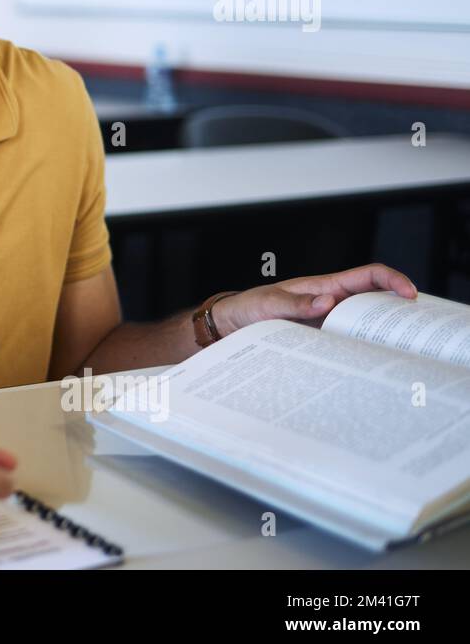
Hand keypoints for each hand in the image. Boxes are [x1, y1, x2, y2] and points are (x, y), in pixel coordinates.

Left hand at [211, 263, 417, 336]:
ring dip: (380, 336)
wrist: (230, 325)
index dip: (392, 280)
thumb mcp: (268, 304)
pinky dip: (359, 352)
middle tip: (412, 334)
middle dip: (397, 313)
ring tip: (394, 354)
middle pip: (375, 302)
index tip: (410, 294)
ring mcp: (328, 322)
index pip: (367, 276)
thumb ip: (295, 305)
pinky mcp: (321, 339)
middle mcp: (331, 302)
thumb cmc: (248, 308)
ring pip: (364, 325)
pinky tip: (365, 367)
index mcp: (323, 286)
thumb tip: (328, 302)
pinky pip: (347, 343)